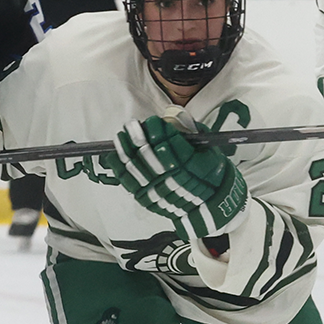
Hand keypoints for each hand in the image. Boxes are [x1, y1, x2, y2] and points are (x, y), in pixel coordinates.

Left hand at [113, 115, 248, 239]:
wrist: (207, 205)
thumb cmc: (209, 175)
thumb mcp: (210, 151)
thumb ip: (193, 133)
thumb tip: (173, 118)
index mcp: (193, 165)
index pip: (170, 144)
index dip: (158, 130)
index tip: (153, 121)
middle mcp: (174, 179)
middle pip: (150, 153)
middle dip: (139, 136)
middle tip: (132, 125)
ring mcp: (158, 190)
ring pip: (136, 166)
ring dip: (126, 149)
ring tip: (121, 136)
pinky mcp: (147, 198)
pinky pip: (128, 181)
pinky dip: (119, 167)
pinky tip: (114, 155)